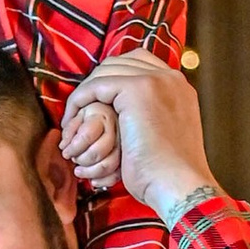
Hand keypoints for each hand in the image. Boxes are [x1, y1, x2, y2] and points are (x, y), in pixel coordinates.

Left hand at [67, 56, 214, 224]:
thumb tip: (128, 119)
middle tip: (80, 111)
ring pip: (106, 72)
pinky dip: (78, 101)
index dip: (113, 79)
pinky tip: (70, 123)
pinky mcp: (137, 90)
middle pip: (120, 62)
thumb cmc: (168, 175)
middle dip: (96, 83)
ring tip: (72, 121)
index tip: (96, 103)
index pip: (139, 64)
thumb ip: (150, 118)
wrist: (178, 186)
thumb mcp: (162, 138)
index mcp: (178, 87)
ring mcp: (155, 80)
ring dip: (84, 94)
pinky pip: (96, 86)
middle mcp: (170, 77)